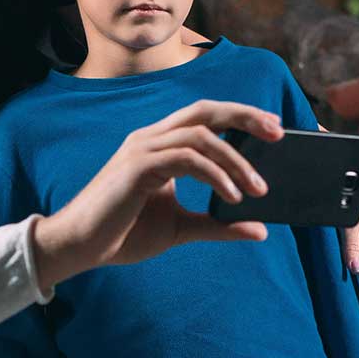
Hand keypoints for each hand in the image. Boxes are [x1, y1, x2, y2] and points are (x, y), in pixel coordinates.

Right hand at [30, 100, 282, 287]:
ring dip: (236, 160)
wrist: (80, 247)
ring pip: (200, 135)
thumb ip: (217, 224)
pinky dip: (215, 175)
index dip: (240, 117)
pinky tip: (233, 196)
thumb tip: (259, 229)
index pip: (205, 117)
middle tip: (278, 133)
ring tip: (258, 189)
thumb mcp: (180, 228)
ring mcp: (142, 148)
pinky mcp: (137, 166)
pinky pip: (186, 159)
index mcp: (159, 144)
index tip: (273, 130)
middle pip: (205, 110)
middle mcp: (150, 138)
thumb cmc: (123, 234)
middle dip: (245, 117)